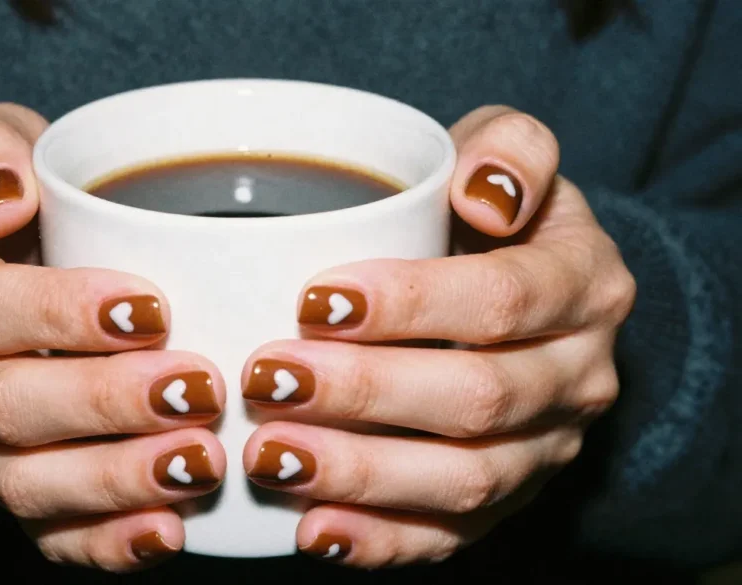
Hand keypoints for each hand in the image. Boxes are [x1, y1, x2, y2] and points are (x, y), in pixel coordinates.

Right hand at [0, 103, 225, 571]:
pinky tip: (170, 529)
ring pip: (23, 483)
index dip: (60, 314)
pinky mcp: (5, 486)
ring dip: (116, 478)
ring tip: (200, 460)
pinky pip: (44, 535)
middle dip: (106, 402)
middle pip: (4, 403)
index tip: (152, 307)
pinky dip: (106, 543)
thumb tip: (7, 196)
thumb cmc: (15, 208)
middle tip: (198, 388)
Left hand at [241, 106, 635, 566]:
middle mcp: (578, 375)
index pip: (504, 298)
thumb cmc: (487, 216)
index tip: (314, 298)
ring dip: (362, 472)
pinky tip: (310, 527)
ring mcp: (545, 449)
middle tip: (270, 377)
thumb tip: (481, 192)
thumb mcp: (508, 153)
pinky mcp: (505, 501)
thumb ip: (509, 147)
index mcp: (584, 284)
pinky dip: (379, 539)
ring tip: (271, 453)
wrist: (521, 296)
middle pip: (479, 397)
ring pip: (466, 479)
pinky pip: (450, 535)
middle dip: (367, 392)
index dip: (411, 303)